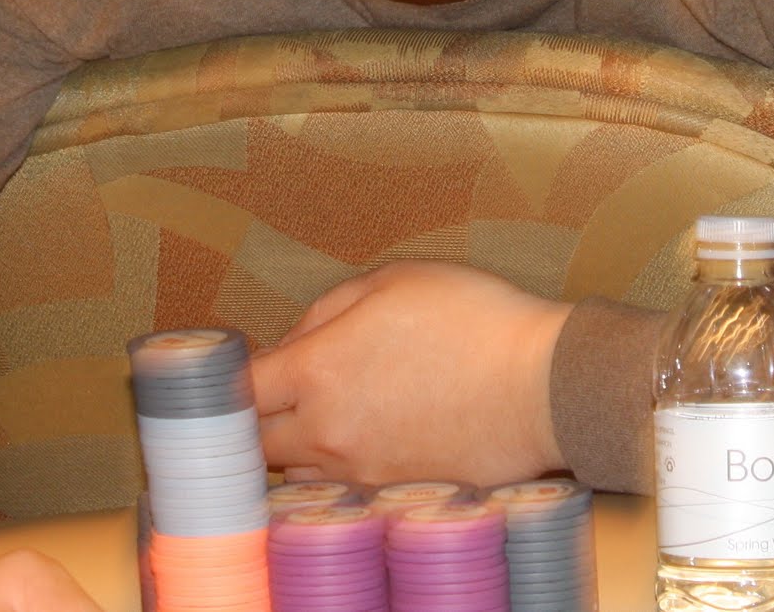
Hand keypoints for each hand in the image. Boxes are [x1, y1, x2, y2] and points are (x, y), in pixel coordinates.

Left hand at [252, 262, 572, 486]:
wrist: (543, 385)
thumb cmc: (473, 320)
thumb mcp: (393, 280)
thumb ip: (329, 307)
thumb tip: (298, 340)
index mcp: (318, 371)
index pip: (240, 391)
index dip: (230, 379)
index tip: (240, 368)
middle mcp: (328, 431)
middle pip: (258, 444)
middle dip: (260, 418)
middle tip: (279, 393)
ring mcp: (362, 471)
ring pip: (299, 472)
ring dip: (299, 447)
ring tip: (329, 414)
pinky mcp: (395, 493)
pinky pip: (345, 487)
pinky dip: (342, 468)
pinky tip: (369, 439)